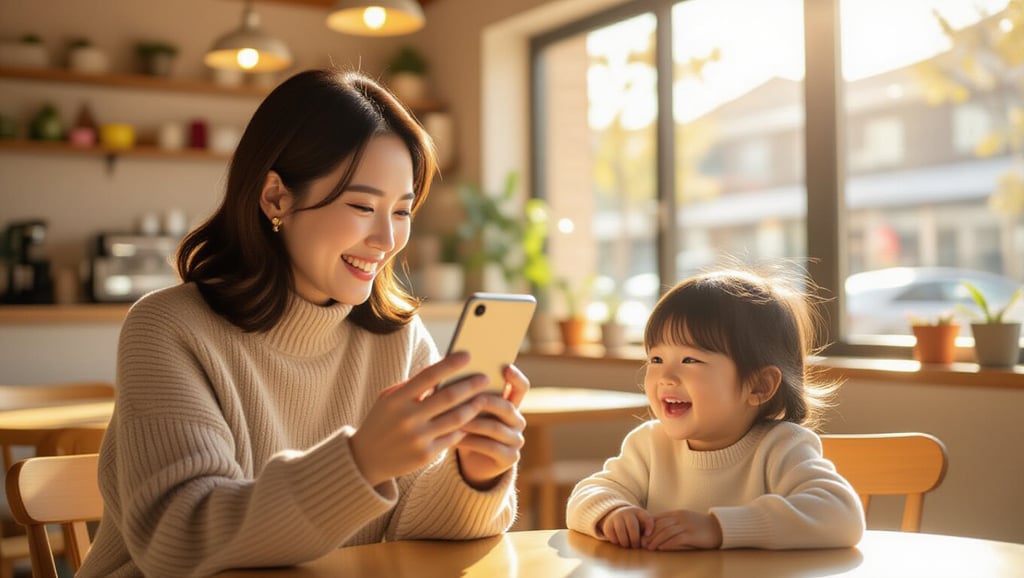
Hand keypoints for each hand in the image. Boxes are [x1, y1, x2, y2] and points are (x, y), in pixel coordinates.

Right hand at [350, 352, 491, 486]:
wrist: (366, 459)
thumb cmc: (382, 421)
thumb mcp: (389, 399)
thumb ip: (413, 386)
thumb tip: (442, 368)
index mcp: (397, 400)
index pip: (429, 376)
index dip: (450, 364)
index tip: (468, 355)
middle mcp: (408, 418)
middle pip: (448, 397)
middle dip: (470, 385)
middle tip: (485, 378)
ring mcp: (418, 438)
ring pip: (456, 419)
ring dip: (473, 407)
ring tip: (484, 399)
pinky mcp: (426, 455)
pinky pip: (453, 437)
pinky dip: (464, 427)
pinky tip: (473, 420)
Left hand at [455, 364, 528, 488]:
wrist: (472, 462)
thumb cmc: (468, 428)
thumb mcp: (469, 410)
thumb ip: (467, 393)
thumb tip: (446, 370)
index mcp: (511, 404)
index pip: (521, 387)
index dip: (516, 377)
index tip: (505, 367)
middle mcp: (517, 421)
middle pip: (507, 407)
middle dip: (487, 401)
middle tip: (470, 397)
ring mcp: (516, 440)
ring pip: (495, 427)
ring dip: (474, 422)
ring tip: (455, 419)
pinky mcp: (509, 457)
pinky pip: (491, 447)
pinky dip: (471, 441)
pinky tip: (455, 438)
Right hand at [599, 506, 653, 548]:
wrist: (615, 514)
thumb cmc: (634, 521)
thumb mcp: (642, 520)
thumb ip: (648, 526)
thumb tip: (649, 536)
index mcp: (637, 511)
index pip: (646, 517)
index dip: (649, 527)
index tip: (648, 535)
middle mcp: (626, 512)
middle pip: (632, 527)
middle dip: (635, 539)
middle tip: (636, 546)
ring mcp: (616, 518)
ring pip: (621, 532)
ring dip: (625, 542)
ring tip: (627, 545)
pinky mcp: (607, 525)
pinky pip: (612, 535)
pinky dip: (616, 541)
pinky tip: (619, 542)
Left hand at [641, 509, 722, 549]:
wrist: (718, 528)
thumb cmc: (700, 526)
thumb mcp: (685, 519)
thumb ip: (673, 521)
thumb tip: (658, 529)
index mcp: (677, 513)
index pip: (658, 518)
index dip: (648, 526)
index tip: (641, 534)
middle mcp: (680, 517)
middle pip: (660, 525)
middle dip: (649, 534)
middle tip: (642, 543)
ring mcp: (686, 525)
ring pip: (666, 532)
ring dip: (656, 540)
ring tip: (649, 547)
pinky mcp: (692, 535)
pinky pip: (677, 539)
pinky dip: (667, 543)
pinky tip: (661, 548)